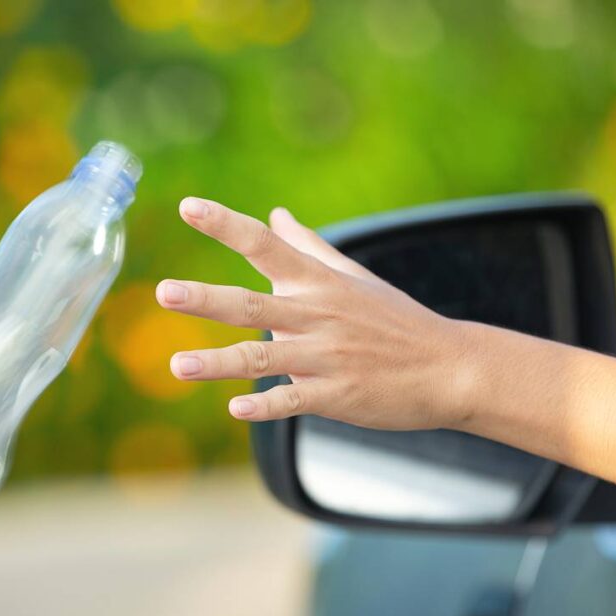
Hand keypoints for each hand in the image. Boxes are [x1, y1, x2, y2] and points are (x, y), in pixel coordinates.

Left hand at [156, 197, 470, 429]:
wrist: (451, 367)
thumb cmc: (395, 320)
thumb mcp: (353, 277)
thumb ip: (308, 248)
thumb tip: (276, 216)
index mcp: (318, 284)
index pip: (264, 246)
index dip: (225, 224)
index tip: (188, 205)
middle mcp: (317, 316)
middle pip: (252, 304)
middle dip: (207, 299)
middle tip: (164, 291)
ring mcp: (326, 357)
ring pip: (263, 358)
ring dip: (219, 362)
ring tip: (177, 366)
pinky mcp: (337, 395)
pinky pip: (293, 401)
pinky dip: (265, 406)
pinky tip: (235, 410)